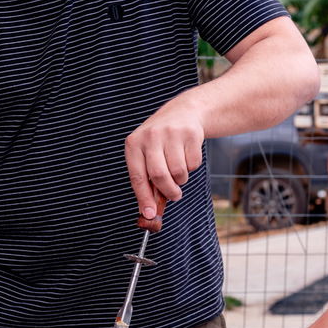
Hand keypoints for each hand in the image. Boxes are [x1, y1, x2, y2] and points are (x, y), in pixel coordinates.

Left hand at [123, 102, 205, 219]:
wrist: (182, 113)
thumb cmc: (160, 141)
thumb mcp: (146, 154)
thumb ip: (146, 180)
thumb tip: (148, 211)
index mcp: (134, 143)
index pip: (137, 177)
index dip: (144, 198)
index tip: (149, 214)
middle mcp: (150, 136)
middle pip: (159, 175)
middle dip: (168, 191)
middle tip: (174, 195)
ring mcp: (171, 133)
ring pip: (178, 172)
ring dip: (181, 179)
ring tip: (179, 171)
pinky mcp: (190, 134)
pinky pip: (193, 164)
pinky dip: (192, 167)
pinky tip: (187, 156)